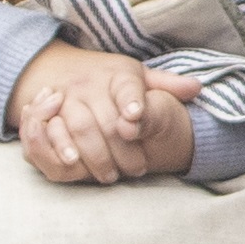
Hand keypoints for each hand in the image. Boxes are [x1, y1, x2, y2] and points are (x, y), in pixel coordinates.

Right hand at [7, 37, 202, 182]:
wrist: (59, 68)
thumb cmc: (108, 78)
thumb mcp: (138, 76)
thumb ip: (166, 85)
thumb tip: (196, 88)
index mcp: (120, 74)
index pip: (128, 87)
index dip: (132, 102)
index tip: (134, 117)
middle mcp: (91, 84)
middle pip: (107, 120)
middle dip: (122, 149)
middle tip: (138, 171)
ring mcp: (67, 96)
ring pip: (80, 128)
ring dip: (96, 155)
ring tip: (111, 175)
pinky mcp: (48, 111)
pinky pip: (52, 132)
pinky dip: (60, 148)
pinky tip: (76, 164)